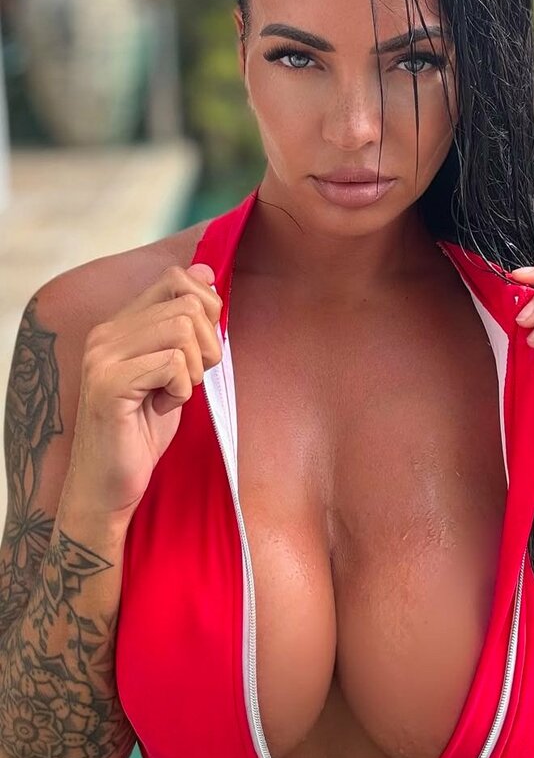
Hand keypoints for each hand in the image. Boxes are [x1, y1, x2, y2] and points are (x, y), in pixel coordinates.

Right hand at [64, 262, 222, 526]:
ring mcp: (103, 357)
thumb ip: (185, 325)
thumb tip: (206, 272)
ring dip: (193, 370)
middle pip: (187, 304)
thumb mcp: (174, 369)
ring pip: (182, 329)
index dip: (206, 309)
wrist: (109, 485)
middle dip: (207, 345)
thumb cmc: (143, 429)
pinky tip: (160, 408)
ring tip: (172, 394)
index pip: (176, 278)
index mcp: (119, 324)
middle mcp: (106, 333)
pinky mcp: (109, 384)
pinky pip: (172, 364)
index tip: (199, 350)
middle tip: (189, 380)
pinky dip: (181, 391)